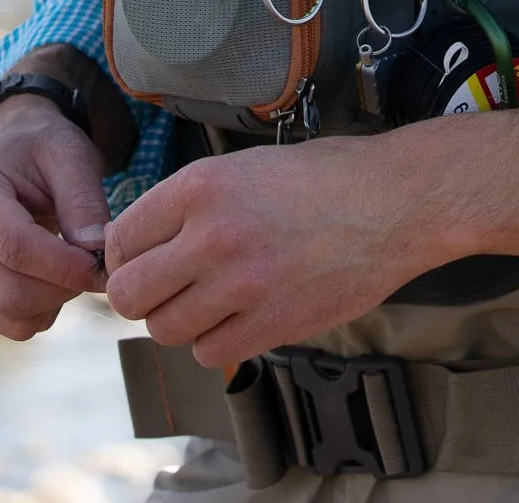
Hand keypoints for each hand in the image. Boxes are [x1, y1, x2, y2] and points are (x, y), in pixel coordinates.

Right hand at [0, 96, 108, 339]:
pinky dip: (40, 309)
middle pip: (8, 293)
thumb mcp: (71, 154)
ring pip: (9, 317)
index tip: (101, 265)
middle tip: (95, 265)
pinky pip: (7, 322)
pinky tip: (50, 273)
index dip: (63, 265)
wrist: (8, 149)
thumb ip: (85, 201)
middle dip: (63, 288)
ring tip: (72, 263)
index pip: (14, 246)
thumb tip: (97, 253)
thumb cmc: (41, 148)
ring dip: (54, 302)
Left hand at [104, 137, 424, 367]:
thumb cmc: (331, 177)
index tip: (143, 259)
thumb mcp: (249, 165)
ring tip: (214, 300)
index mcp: (202, 186)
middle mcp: (212, 236)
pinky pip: (210, 353)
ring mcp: (241, 285)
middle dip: (142, 294)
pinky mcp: (271, 324)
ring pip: (165, 330)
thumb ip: (194, 202)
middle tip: (169, 287)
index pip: (121, 239)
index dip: (126, 254)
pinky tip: (243, 316)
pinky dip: (219, 342)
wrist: (397, 201)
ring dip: (183, 320)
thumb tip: (146, 241)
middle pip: (129, 294)